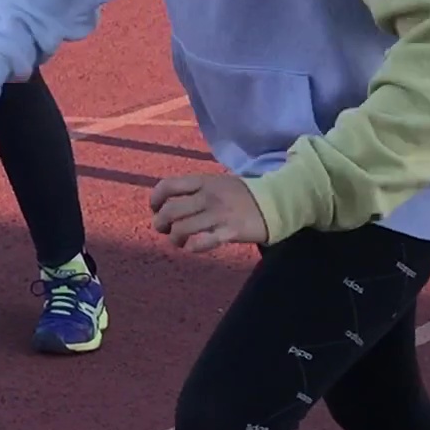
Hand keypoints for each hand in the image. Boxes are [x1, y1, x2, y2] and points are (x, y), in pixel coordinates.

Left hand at [148, 169, 268, 253]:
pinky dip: (192, 248)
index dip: (155, 199)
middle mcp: (207, 196)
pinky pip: (202, 243)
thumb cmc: (242, 194)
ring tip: (179, 241)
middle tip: (163, 229)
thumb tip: (170, 202)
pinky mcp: (229, 232)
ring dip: (175, 238)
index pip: (167, 186)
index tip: (155, 209)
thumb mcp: (217, 182)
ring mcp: (218, 215)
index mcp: (203, 181)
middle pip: (170, 211)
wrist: (274, 202)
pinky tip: (193, 247)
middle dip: (160, 223)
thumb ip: (195, 189)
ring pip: (181, 229)